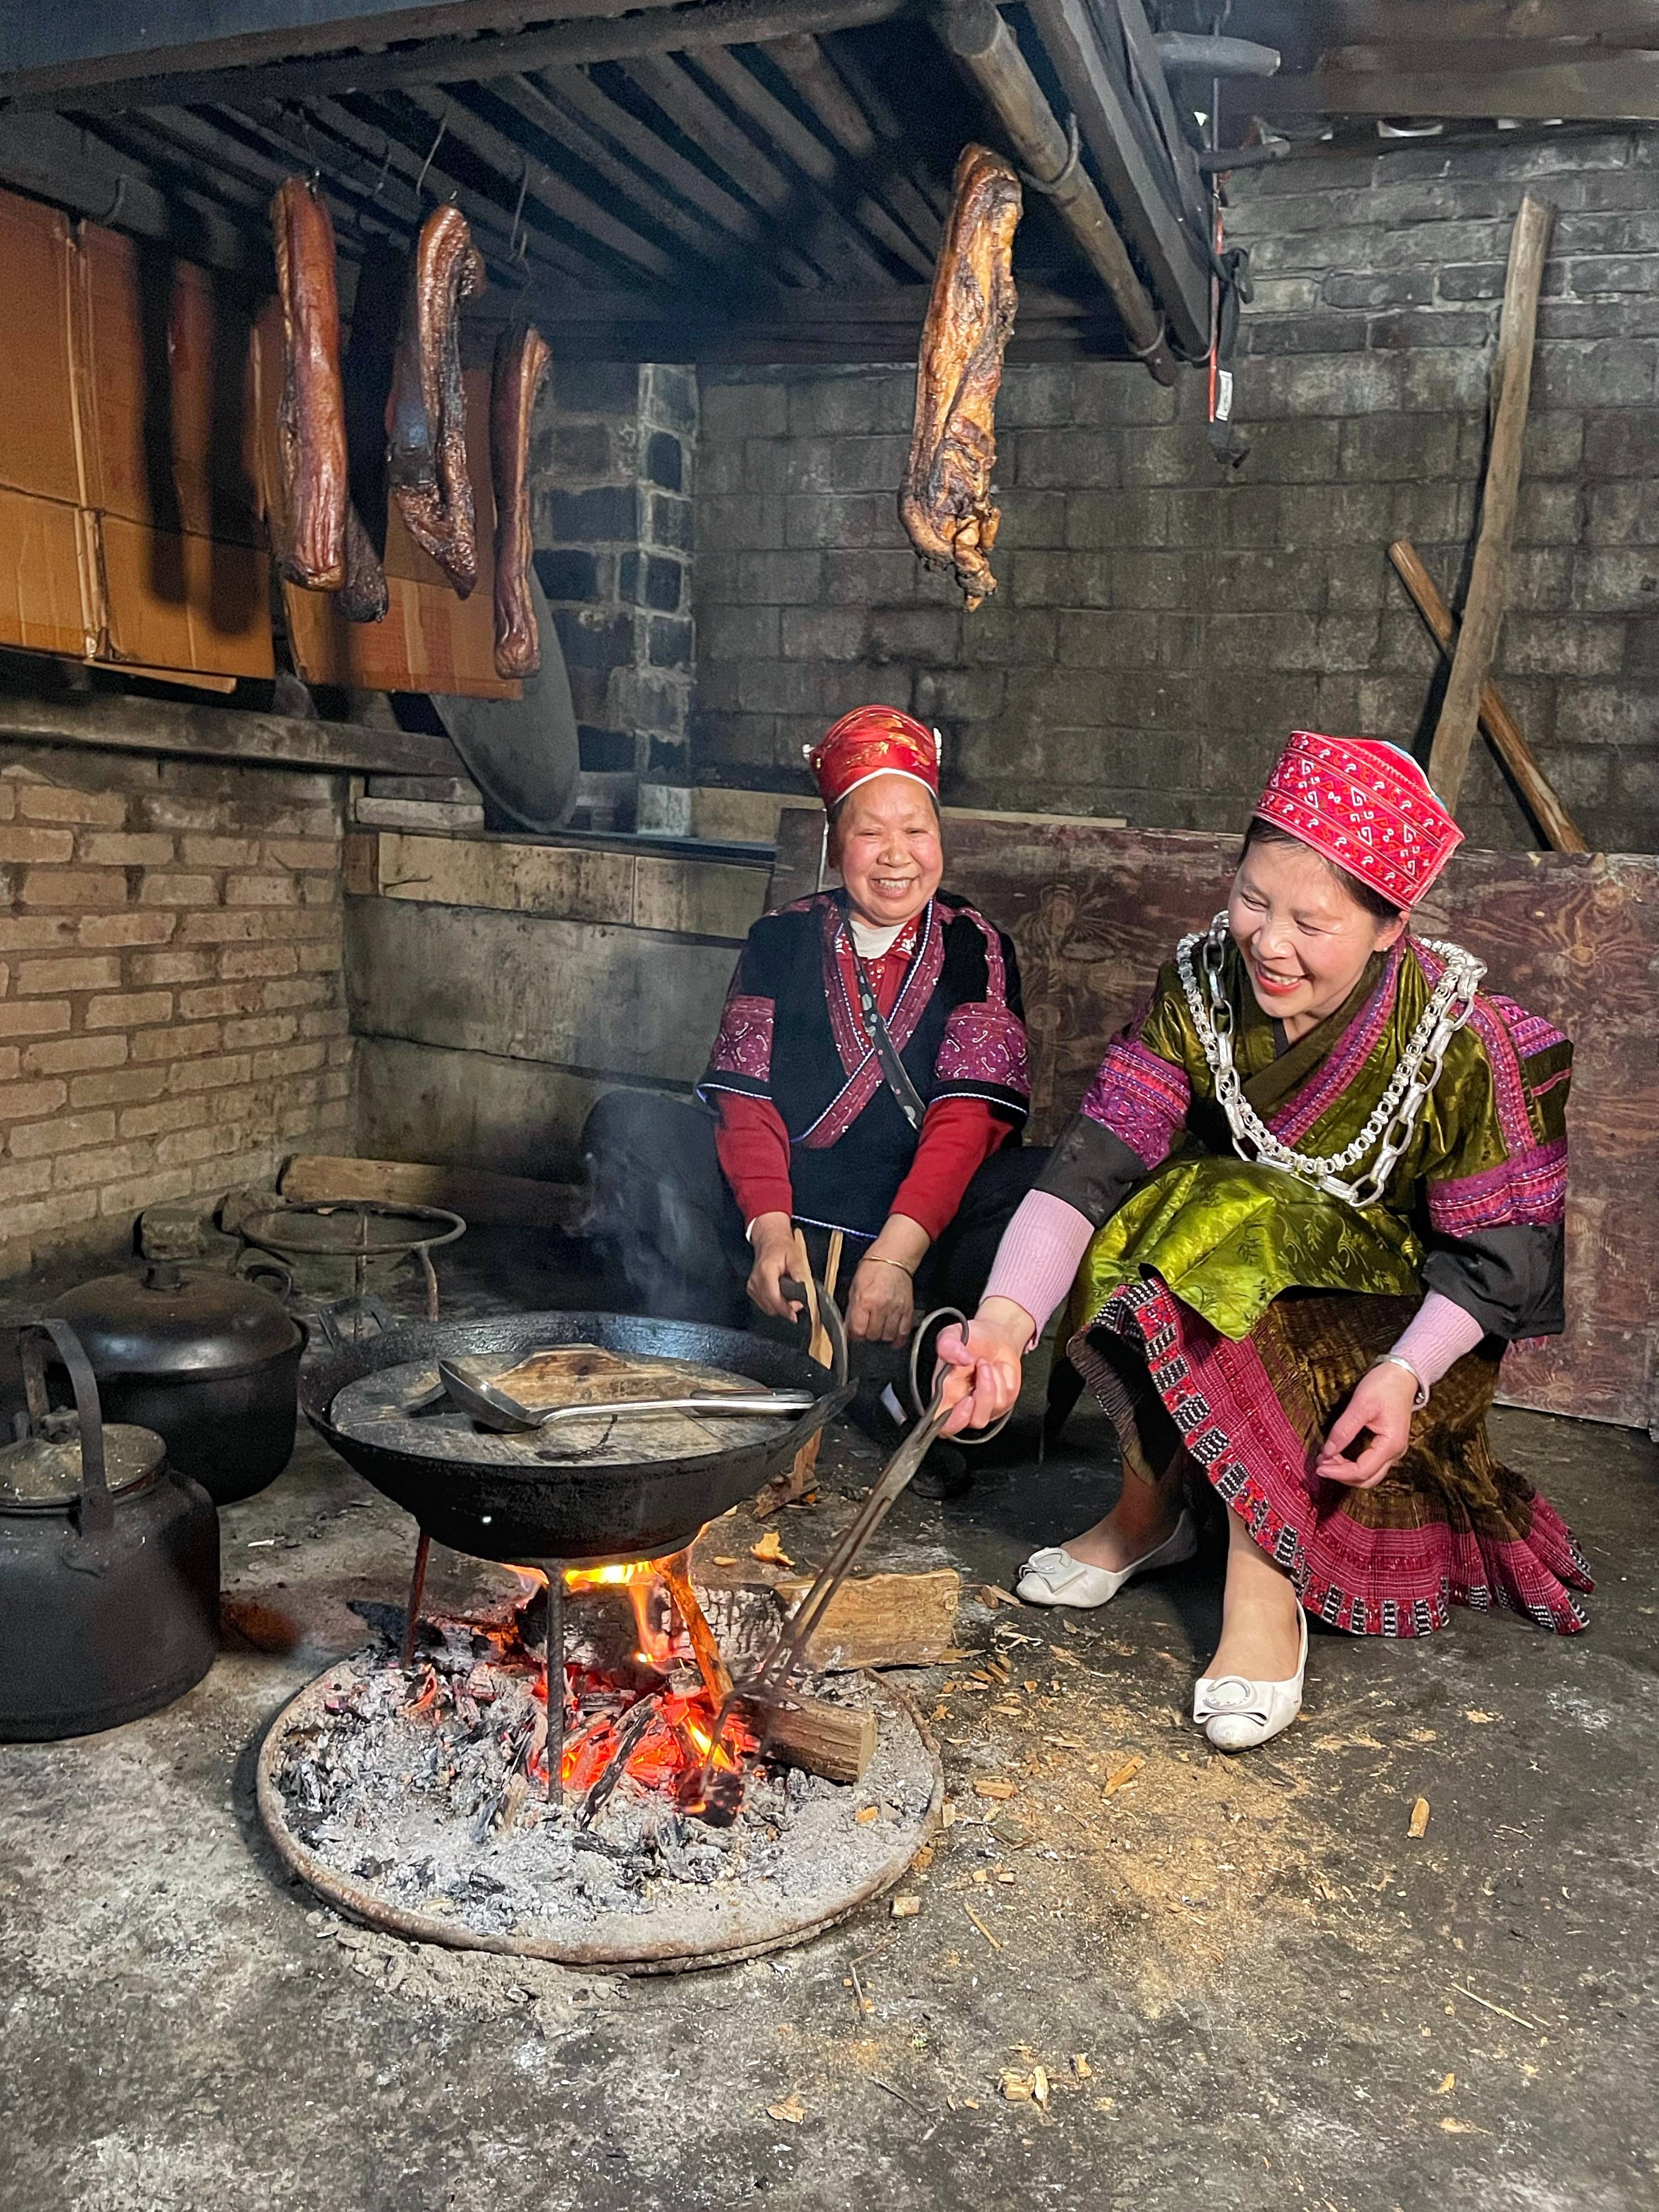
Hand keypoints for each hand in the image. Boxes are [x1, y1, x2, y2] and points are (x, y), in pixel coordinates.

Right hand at [745, 1213, 802, 1320]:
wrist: (770, 1240)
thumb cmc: (781, 1247)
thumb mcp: (796, 1257)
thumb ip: (801, 1274)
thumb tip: (807, 1290)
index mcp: (765, 1272)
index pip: (774, 1298)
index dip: (786, 1308)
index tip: (796, 1312)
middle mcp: (756, 1281)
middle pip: (771, 1307)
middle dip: (786, 1309)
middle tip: (798, 1304)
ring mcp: (752, 1286)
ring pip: (768, 1308)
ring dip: (780, 1307)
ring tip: (791, 1299)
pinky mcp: (752, 1290)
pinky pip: (764, 1304)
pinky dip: (774, 1304)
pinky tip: (781, 1295)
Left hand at [846, 1255, 913, 1343]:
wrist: (892, 1259)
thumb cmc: (872, 1270)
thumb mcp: (854, 1289)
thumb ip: (852, 1311)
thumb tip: (849, 1329)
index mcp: (865, 1300)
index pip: (858, 1330)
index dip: (854, 1334)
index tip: (854, 1332)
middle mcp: (881, 1306)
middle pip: (873, 1335)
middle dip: (867, 1334)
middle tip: (866, 1327)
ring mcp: (896, 1309)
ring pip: (888, 1336)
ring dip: (881, 1335)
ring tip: (878, 1327)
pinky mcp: (907, 1310)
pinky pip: (904, 1332)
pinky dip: (898, 1338)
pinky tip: (893, 1337)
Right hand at [935, 1298, 1031, 1435]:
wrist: (996, 1337)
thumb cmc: (970, 1340)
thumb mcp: (953, 1334)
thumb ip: (948, 1344)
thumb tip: (961, 1358)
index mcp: (944, 1395)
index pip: (943, 1425)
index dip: (955, 1421)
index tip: (967, 1399)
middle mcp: (963, 1405)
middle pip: (975, 1421)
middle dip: (984, 1395)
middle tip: (982, 1367)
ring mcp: (985, 1406)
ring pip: (994, 1406)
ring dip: (994, 1378)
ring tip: (986, 1362)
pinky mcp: (1002, 1402)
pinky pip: (1007, 1396)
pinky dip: (1005, 1377)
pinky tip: (997, 1368)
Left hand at [1315, 1360, 1419, 1488]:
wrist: (1402, 1375)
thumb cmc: (1385, 1386)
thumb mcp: (1361, 1404)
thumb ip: (1344, 1429)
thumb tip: (1327, 1452)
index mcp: (1391, 1444)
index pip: (1362, 1471)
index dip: (1338, 1472)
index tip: (1319, 1467)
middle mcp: (1395, 1452)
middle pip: (1367, 1479)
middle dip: (1342, 1476)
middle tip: (1320, 1465)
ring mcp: (1393, 1450)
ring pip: (1370, 1474)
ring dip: (1347, 1472)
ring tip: (1326, 1460)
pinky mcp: (1388, 1445)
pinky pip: (1371, 1464)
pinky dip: (1353, 1465)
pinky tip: (1338, 1456)